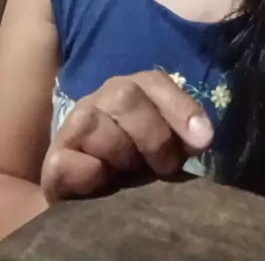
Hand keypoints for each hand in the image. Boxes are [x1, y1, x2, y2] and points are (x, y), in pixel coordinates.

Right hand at [41, 71, 213, 201]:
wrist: (89, 189)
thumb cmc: (136, 164)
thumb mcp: (165, 147)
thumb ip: (184, 138)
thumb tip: (204, 138)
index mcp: (134, 90)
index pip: (155, 82)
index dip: (181, 109)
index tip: (204, 140)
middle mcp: (102, 99)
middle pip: (125, 97)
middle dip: (153, 136)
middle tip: (164, 167)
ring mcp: (74, 126)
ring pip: (92, 123)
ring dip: (120, 154)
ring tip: (127, 173)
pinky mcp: (53, 160)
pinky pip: (66, 161)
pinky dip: (88, 173)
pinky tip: (101, 180)